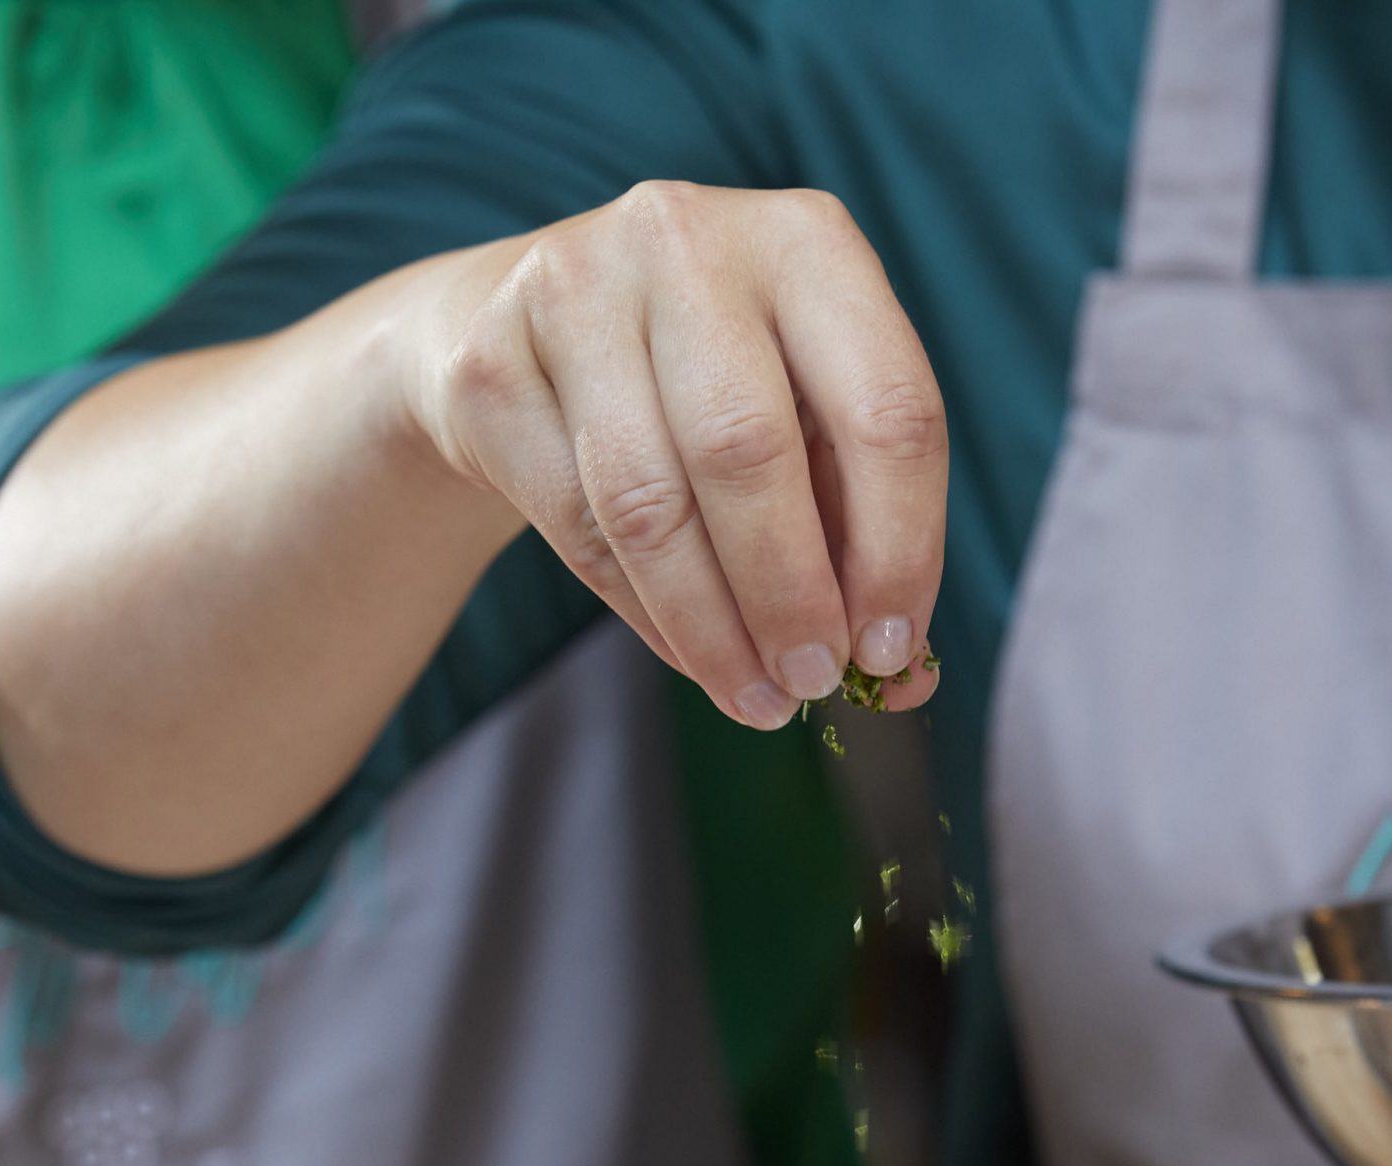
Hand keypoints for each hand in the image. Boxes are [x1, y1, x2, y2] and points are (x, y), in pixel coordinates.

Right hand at [410, 181, 947, 727]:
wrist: (511, 322)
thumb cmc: (698, 380)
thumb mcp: (801, 413)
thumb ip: (858, 526)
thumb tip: (901, 676)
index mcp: (808, 243)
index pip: (888, 407)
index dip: (900, 548)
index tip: (890, 650)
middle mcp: (689, 242)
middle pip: (751, 453)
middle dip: (791, 595)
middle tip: (812, 682)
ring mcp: (574, 290)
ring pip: (652, 504)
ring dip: (714, 627)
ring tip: (757, 697)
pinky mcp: (490, 364)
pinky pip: (579, 525)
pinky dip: (645, 614)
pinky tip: (689, 654)